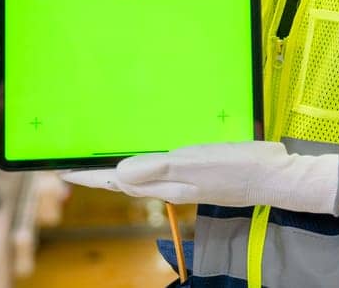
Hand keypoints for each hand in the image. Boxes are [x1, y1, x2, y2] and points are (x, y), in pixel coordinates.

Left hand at [60, 141, 338, 214]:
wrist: (275, 177)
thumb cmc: (238, 168)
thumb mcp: (196, 164)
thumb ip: (157, 168)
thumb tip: (118, 172)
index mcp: (166, 182)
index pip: (118, 181)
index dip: (90, 177)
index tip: (63, 172)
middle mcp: (172, 182)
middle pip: (125, 180)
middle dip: (100, 174)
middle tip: (76, 166)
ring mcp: (187, 179)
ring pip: (143, 175)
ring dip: (120, 169)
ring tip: (101, 161)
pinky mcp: (201, 172)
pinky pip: (162, 168)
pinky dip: (146, 162)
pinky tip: (149, 154)